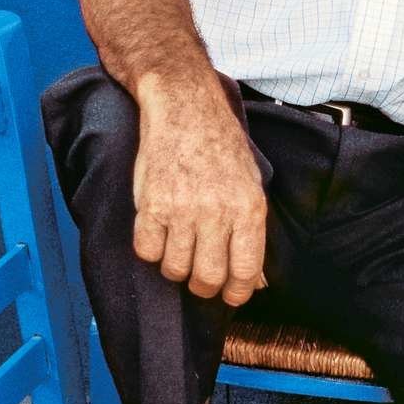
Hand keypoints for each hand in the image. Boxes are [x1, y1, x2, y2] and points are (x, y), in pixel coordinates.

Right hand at [132, 77, 266, 305]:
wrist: (185, 107)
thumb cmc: (220, 145)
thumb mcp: (251, 183)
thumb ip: (252, 230)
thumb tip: (256, 279)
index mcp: (248, 208)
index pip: (245, 271)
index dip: (236, 293)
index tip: (230, 296)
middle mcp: (217, 212)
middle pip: (208, 277)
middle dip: (204, 286)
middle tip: (200, 279)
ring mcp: (182, 209)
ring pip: (175, 268)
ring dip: (176, 268)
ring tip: (179, 252)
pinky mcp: (151, 205)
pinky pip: (147, 251)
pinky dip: (151, 251)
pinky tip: (158, 236)